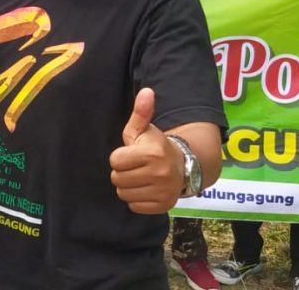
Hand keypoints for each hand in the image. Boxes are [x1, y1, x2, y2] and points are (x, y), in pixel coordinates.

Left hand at [109, 88, 183, 214]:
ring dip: (128, 187)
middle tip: (135, 167)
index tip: (131, 155)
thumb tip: (146, 91)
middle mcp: (159, 173)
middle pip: (117, 179)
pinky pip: (134, 206)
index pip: (115, 161)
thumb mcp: (145, 129)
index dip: (120, 157)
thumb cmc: (155, 146)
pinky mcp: (163, 206)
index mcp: (152, 153)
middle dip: (123, 172)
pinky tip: (146, 189)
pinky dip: (137, 199)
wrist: (183, 165)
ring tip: (140, 177)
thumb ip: (141, 112)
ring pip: (123, 194)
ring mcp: (163, 191)